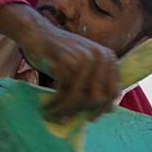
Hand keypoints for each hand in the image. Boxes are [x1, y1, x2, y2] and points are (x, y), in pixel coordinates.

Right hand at [0, 4, 118, 122]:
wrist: (37, 33)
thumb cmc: (60, 54)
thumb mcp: (83, 65)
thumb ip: (95, 83)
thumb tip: (109, 110)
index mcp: (108, 57)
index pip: (113, 91)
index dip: (103, 108)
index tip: (89, 118)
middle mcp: (99, 56)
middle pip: (96, 98)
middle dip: (80, 112)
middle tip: (66, 118)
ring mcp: (83, 58)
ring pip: (78, 97)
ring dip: (63, 110)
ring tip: (51, 115)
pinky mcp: (65, 61)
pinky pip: (62, 92)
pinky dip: (54, 103)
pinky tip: (46, 107)